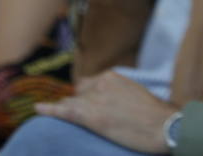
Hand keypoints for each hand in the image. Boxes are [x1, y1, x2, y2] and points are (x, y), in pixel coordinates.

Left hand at [34, 70, 173, 152]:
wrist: (164, 126)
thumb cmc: (156, 115)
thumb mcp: (137, 95)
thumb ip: (120, 94)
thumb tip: (114, 103)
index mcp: (112, 77)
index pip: (88, 84)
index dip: (86, 97)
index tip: (87, 105)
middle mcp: (100, 83)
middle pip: (77, 94)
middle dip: (77, 104)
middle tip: (85, 118)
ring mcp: (94, 99)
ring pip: (70, 104)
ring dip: (68, 111)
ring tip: (59, 117)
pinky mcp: (90, 116)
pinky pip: (63, 111)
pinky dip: (49, 110)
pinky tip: (38, 108)